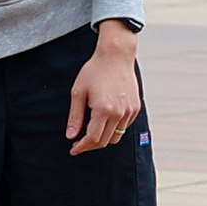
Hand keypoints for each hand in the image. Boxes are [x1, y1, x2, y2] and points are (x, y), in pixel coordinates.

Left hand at [65, 24, 142, 155]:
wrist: (115, 56)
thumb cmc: (94, 71)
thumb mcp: (78, 92)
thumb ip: (75, 116)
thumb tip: (71, 135)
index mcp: (103, 110)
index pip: (93, 139)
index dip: (82, 147)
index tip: (74, 149)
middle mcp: (119, 113)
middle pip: (105, 141)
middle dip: (90, 145)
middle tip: (79, 142)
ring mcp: (129, 111)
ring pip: (116, 136)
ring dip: (103, 138)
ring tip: (92, 131)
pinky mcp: (135, 108)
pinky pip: (124, 127)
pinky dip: (114, 129)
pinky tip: (105, 120)